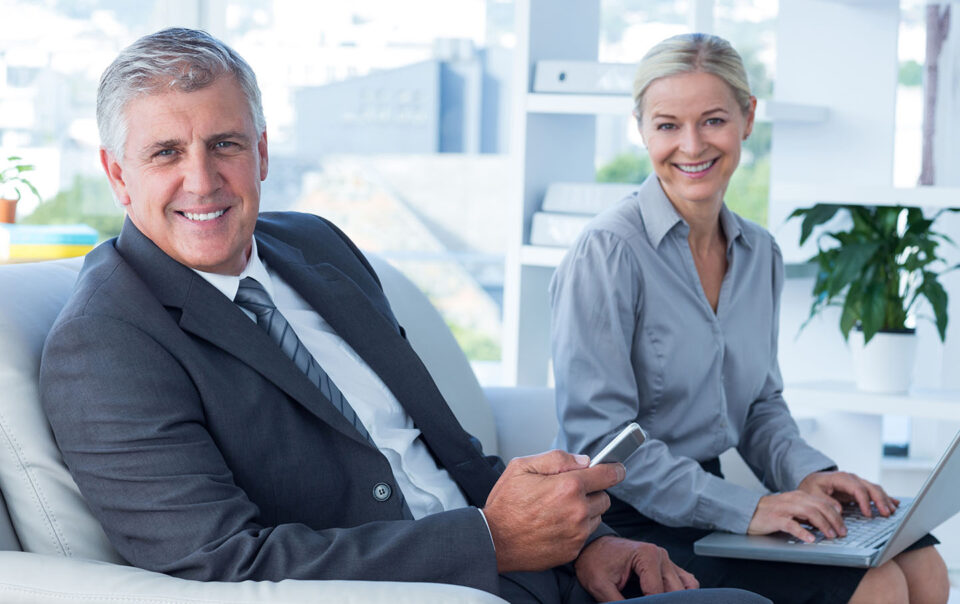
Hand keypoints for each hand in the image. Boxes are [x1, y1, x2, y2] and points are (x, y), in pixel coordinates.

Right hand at [482, 450, 623, 572]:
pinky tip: (556, 524)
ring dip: (586, 511)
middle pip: (605, 497)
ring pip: (597, 516)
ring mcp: (577, 533)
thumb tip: (583, 460)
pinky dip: (577, 528)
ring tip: (559, 509)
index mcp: (568, 486)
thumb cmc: (505, 504)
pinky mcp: (573, 550)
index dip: (614, 469)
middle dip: (592, 491)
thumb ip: (556, 458)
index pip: (607, 474)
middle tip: (569, 492)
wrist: (494, 540)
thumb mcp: (522, 467)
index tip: (617, 469)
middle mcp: (578, 510)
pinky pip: (585, 534)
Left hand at [574, 536, 697, 601]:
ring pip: (686, 588)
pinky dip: (682, 594)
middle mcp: (661, 556)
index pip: (657, 593)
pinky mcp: (668, 566)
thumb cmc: (595, 563)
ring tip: (658, 603)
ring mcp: (667, 560)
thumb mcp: (600, 586)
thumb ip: (617, 603)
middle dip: (664, 602)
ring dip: (676, 599)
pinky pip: (687, 583)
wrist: (592, 549)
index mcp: (647, 555)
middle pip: (675, 592)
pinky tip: (667, 601)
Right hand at [747, 490, 845, 542]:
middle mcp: (793, 500)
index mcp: (799, 496)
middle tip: (842, 533)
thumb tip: (825, 522)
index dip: (836, 514)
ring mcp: (784, 508)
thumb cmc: (770, 512)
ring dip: (823, 525)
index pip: (823, 502)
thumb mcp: (791, 509)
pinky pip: (791, 524)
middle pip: (820, 507)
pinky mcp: (775, 518)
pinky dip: (802, 532)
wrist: (747, 511)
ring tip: (830, 535)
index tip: (843, 526)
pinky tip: (810, 539)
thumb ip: (806, 513)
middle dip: (834, 520)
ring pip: (809, 513)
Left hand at [798, 470, 898, 517]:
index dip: (864, 501)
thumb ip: (825, 501)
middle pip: (870, 487)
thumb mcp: (812, 493)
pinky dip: (885, 497)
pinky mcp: (859, 488)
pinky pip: (874, 492)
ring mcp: (856, 482)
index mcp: (840, 478)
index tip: (868, 514)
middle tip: (887, 514)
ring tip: (892, 511)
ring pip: (875, 489)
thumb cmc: (811, 487)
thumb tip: (839, 509)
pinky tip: (895, 503)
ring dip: (884, 500)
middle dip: (880, 500)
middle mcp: (851, 478)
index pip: (857, 488)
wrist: (811, 480)